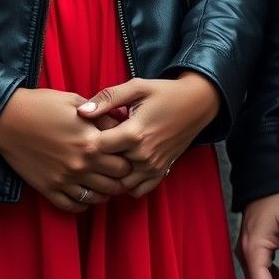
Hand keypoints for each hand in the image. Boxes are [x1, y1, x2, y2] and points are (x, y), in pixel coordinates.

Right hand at [0, 87, 132, 212]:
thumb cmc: (43, 105)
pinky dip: (83, 203)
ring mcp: (65, 180)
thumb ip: (102, 116)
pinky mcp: (49, 189)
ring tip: (105, 181)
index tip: (129, 154)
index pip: (125, 162)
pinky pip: (73, 206)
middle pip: (116, 183)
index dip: (130, 159)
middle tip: (120, 169)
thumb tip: (123, 124)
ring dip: (106, 191)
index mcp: (91, 142)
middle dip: (121, 177)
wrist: (9, 119)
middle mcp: (81, 165)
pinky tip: (86, 192)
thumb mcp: (77, 102)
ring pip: (98, 198)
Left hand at [76, 73, 221, 197]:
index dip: (89, 139)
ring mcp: (153, 167)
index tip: (89, 130)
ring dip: (111, 173)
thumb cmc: (164, 92)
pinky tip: (124, 167)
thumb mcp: (136, 87)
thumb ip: (108, 98)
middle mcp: (143, 155)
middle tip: (97, 143)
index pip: (97, 148)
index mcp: (134, 133)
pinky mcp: (161, 172)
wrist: (197, 103)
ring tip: (110, 155)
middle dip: (98, 158)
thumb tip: (82, 112)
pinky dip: (127, 183)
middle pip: (106, 167)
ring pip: (119, 183)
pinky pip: (137, 190)